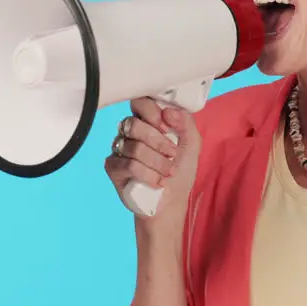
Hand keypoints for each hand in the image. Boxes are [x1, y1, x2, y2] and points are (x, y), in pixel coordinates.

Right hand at [104, 99, 201, 217]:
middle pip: (134, 124)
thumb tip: (168, 111)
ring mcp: (119, 150)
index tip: (167, 128)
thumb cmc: (180, 172)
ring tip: (168, 172)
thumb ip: (186, 122)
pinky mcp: (114, 168)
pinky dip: (147, 174)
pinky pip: (128, 164)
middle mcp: (130, 133)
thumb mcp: (192, 145)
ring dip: (157, 162)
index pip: (140, 103)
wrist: (171, 202)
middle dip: (158, 142)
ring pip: (134, 146)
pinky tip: (156, 181)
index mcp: (147, 122)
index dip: (153, 113)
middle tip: (172, 154)